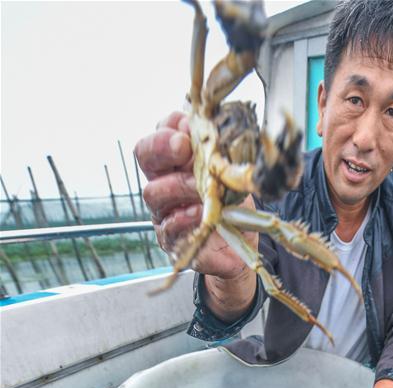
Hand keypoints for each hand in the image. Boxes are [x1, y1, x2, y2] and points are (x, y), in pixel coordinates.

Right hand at [134, 111, 258, 282]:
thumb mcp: (231, 174)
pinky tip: (198, 213)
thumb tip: (221, 133)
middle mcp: (164, 180)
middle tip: (182, 147)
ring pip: (153, 191)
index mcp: (177, 160)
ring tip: (200, 188)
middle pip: (145, 155)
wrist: (238, 247)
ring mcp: (163, 210)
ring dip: (178, 185)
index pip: (161, 132)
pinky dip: (182, 217)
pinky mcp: (170, 238)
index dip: (170, 127)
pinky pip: (167, 226)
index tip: (189, 129)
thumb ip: (222, 155)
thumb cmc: (232, 205)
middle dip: (161, 146)